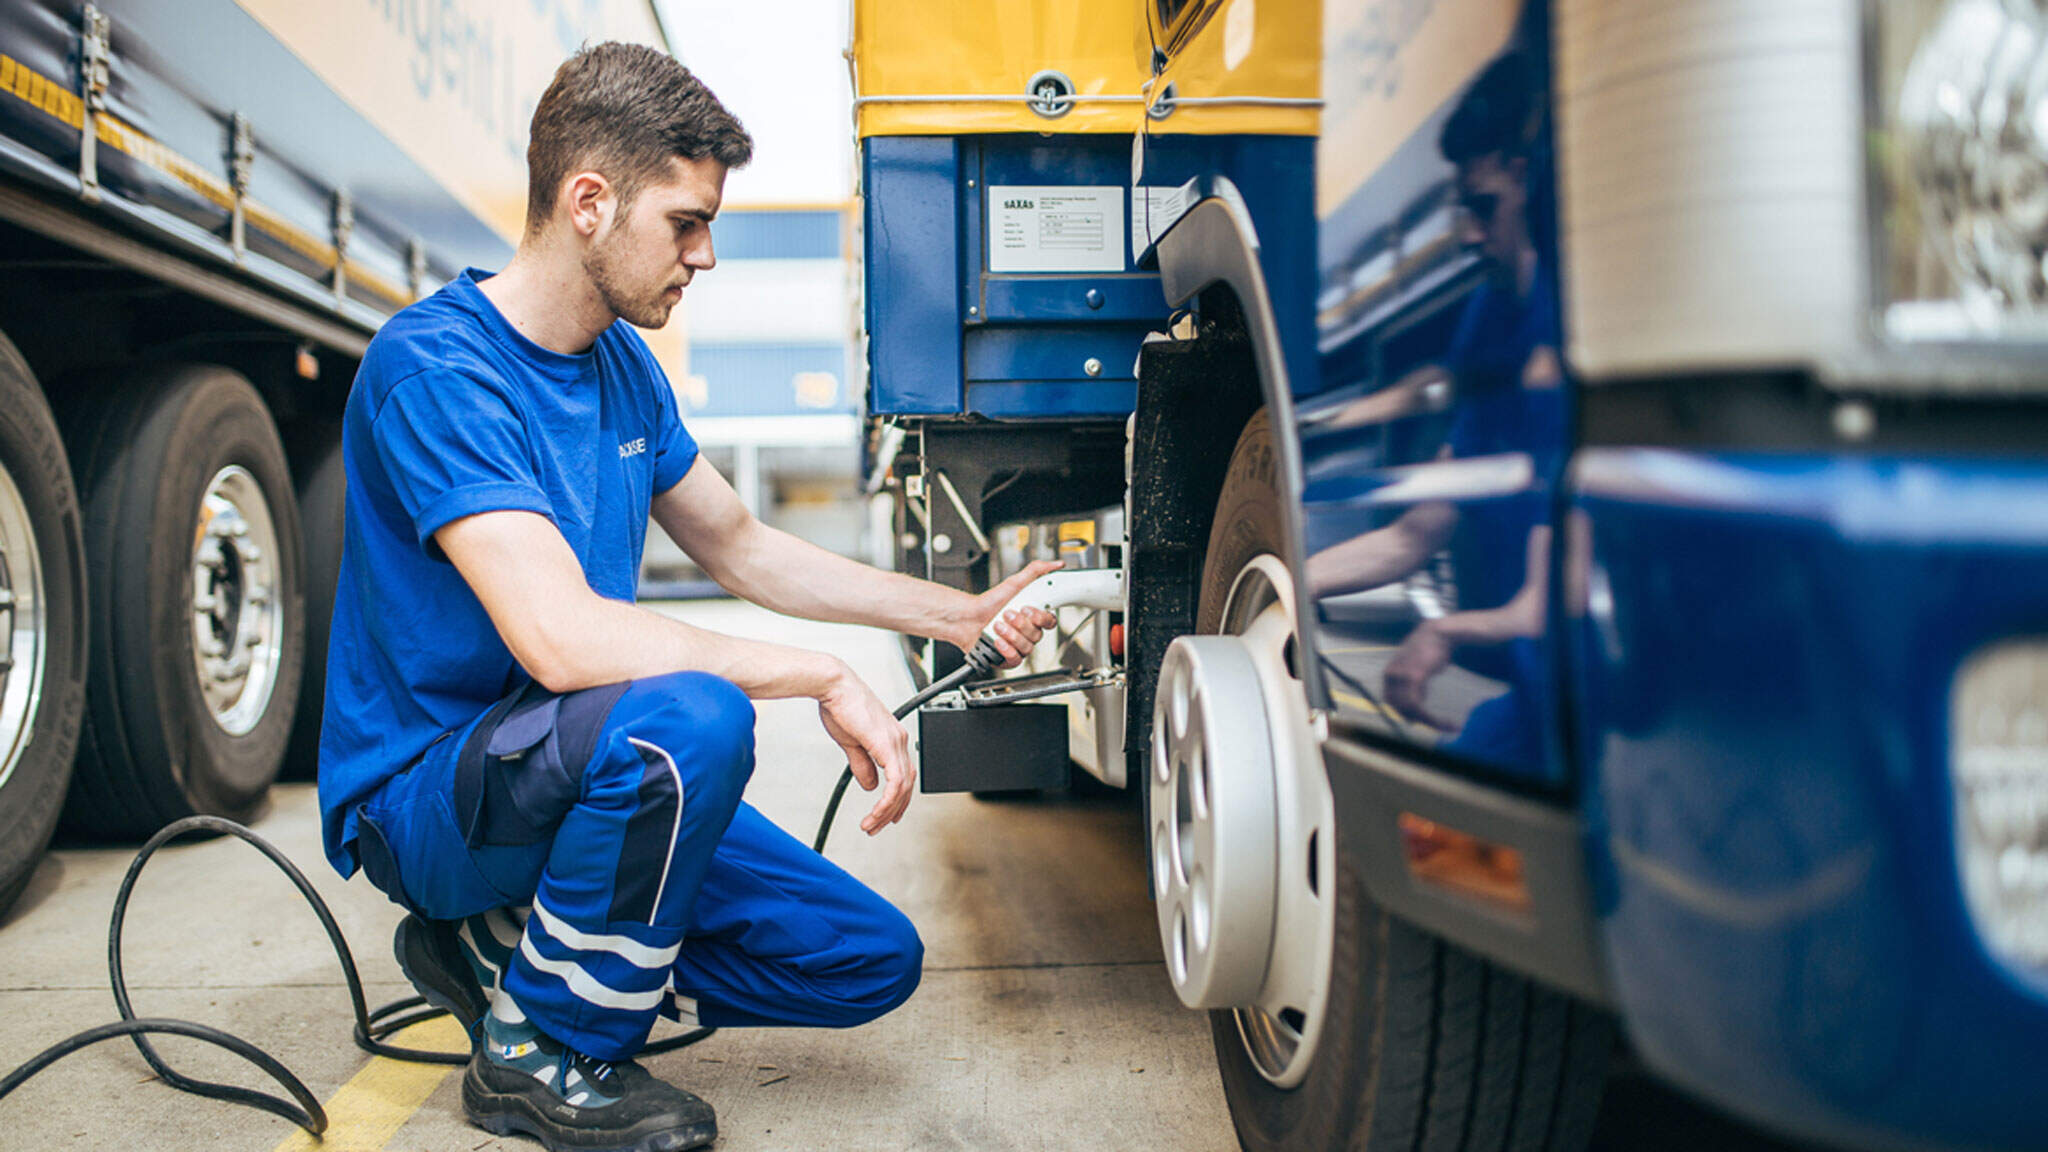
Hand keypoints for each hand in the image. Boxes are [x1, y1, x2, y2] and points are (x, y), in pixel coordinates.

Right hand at [816, 662, 916, 834]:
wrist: (833, 686)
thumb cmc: (840, 706)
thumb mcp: (851, 742)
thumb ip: (863, 764)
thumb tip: (870, 785)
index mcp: (892, 737)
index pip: (903, 775)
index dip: (898, 799)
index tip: (886, 815)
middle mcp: (899, 739)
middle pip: (907, 784)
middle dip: (893, 810)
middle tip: (877, 827)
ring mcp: (895, 741)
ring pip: (902, 787)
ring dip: (887, 810)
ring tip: (871, 825)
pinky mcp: (886, 745)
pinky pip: (895, 782)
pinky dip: (887, 801)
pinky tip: (876, 812)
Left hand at [955, 560, 1061, 667]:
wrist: (966, 617)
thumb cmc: (988, 603)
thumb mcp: (1013, 583)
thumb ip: (1036, 572)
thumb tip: (1056, 564)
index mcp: (1032, 617)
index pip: (1049, 621)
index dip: (1040, 617)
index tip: (1027, 608)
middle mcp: (1027, 633)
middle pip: (1037, 635)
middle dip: (1020, 623)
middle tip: (1007, 614)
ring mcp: (1018, 646)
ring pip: (1027, 647)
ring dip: (1010, 634)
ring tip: (997, 625)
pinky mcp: (1008, 658)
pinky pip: (1016, 659)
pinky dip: (1006, 649)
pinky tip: (997, 640)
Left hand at [1384, 621, 1453, 729]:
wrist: (1439, 633)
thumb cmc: (1430, 649)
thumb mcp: (1417, 669)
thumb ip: (1413, 685)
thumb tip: (1416, 705)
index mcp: (1389, 674)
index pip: (1390, 701)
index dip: (1403, 712)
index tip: (1418, 719)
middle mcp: (1391, 676)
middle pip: (1397, 707)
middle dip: (1415, 718)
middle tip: (1435, 723)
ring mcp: (1400, 676)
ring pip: (1408, 710)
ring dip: (1428, 721)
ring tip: (1445, 725)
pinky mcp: (1414, 677)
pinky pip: (1417, 706)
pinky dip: (1431, 718)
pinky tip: (1444, 721)